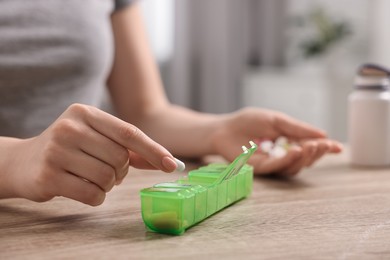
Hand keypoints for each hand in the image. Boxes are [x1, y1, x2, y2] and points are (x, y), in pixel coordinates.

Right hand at [1, 104, 177, 204]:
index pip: (128, 133)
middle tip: (107, 170)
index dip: (153, 150)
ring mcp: (57, 151)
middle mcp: (70, 127)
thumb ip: (130, 149)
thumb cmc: (70, 149)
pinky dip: (96, 197)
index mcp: (85, 113)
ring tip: (92, 178)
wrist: (23, 162)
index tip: (172, 165)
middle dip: (121, 171)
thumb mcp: (97, 138)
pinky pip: (93, 195)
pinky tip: (83, 188)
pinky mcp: (49, 176)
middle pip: (120, 158)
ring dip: (108, 185)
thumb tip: (168, 161)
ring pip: (108, 178)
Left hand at [211, 108, 342, 176]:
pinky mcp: (260, 169)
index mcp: (288, 142)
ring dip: (304, 158)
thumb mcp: (276, 120)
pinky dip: (287, 160)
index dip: (324, 148)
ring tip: (309, 146)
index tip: (338, 147)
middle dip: (315, 153)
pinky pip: (277, 167)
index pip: (309, 147)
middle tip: (321, 144)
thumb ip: (297, 128)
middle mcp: (282, 156)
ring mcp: (272, 164)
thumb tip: (322, 134)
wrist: (225, 128)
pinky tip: (295, 151)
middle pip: (304, 160)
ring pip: (294, 167)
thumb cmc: (248, 122)